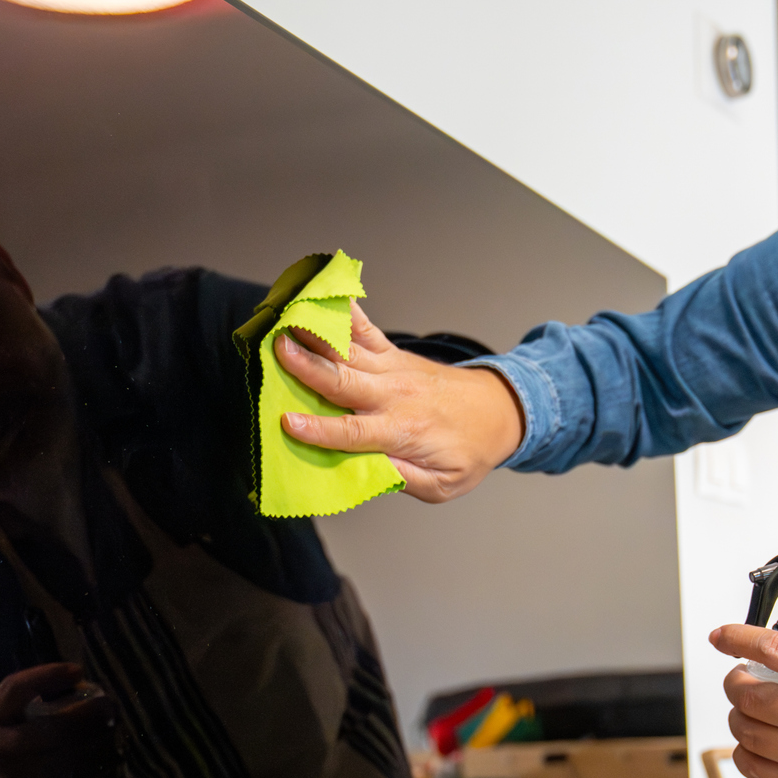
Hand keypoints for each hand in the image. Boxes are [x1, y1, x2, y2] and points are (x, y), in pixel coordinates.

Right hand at [0, 663, 118, 777]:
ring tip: (115, 735)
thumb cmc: (16, 740)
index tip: (79, 672)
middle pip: (53, 730)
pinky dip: (97, 775)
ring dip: (100, 746)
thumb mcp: (13, 711)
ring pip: (68, 762)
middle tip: (112, 710)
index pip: (15, 690)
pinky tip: (109, 763)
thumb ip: (36, 686)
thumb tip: (77, 674)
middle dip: (90, 718)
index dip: (48, 677)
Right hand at [275, 300, 524, 502]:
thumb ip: (404, 478)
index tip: (287, 421)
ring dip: (317, 334)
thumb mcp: (442, 484)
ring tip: (287, 316)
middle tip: (278, 349)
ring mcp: (393, 371)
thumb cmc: (468, 452)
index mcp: (403, 432)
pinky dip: (346, 312)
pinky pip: (366, 331)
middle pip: (344, 381)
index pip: (354, 433)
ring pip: (349, 351)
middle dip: (308, 366)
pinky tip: (326, 293)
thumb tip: (367, 472)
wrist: (500, 412)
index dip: (319, 429)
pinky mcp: (394, 356)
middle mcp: (394, 396)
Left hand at [711, 626, 777, 777]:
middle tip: (741, 680)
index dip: (737, 639)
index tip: (721, 637)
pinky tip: (757, 743)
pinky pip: (755, 769)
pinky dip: (746, 752)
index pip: (773, 650)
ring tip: (752, 712)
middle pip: (748, 696)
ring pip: (746, 733)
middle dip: (735, 683)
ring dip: (739, 718)